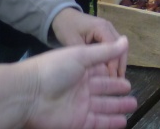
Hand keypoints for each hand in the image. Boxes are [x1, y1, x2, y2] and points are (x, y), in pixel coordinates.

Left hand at [0, 37, 136, 128]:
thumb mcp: (81, 55)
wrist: (28, 94)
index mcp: (80, 70)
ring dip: (116, 108)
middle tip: (130, 93)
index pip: (101, 72)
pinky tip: (122, 122)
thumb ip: (105, 51)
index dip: (113, 74)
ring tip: (132, 107)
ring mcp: (79, 106)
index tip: (126, 76)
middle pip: (103, 91)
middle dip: (117, 92)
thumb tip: (126, 40)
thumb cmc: (54, 69)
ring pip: (102, 108)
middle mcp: (81, 88)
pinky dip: (109, 123)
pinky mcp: (77, 122)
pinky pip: (97, 123)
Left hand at [51, 8, 126, 77]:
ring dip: (118, 64)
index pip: (113, 48)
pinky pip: (112, 49)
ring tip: (116, 80)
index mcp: (102, 28)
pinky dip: (112, 61)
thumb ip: (87, 54)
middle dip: (120, 65)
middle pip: (120, 48)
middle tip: (118, 82)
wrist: (61, 16)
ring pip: (118, 49)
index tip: (111, 79)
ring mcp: (108, 32)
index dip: (113, 64)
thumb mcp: (73, 42)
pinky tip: (109, 73)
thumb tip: (102, 69)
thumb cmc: (66, 28)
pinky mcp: (105, 37)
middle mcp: (109, 29)